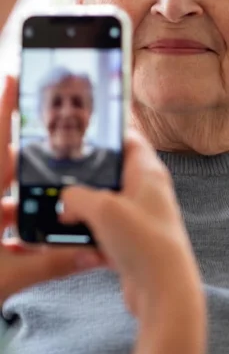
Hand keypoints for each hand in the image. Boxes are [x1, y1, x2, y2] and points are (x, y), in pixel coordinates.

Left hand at [0, 77, 103, 304]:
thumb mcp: (5, 278)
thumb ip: (51, 263)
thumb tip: (94, 253)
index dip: (4, 107)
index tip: (12, 76)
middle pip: (4, 165)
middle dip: (28, 152)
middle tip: (55, 135)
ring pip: (2, 196)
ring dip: (26, 198)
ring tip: (55, 200)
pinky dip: (13, 227)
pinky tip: (31, 239)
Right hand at [59, 130, 202, 324]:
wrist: (163, 289)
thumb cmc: (145, 242)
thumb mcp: (103, 209)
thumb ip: (78, 196)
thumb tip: (66, 199)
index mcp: (149, 172)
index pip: (130, 141)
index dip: (107, 135)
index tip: (81, 137)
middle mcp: (149, 191)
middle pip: (114, 173)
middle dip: (87, 177)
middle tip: (62, 180)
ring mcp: (142, 217)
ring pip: (107, 204)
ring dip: (84, 209)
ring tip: (63, 214)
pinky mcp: (134, 241)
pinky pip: (106, 231)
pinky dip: (90, 235)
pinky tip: (76, 243)